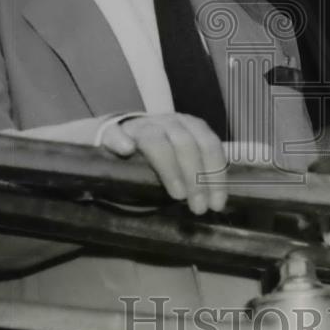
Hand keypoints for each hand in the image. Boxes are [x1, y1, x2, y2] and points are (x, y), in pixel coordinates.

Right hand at [100, 113, 227, 213]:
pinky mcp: (113, 131)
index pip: (209, 145)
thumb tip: (214, 201)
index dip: (215, 174)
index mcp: (190, 127)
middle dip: (196, 178)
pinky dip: (121, 141)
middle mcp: (169, 122)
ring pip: (156, 142)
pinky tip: (127, 150)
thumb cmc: (160, 151)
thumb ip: (197, 173)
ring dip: (170, 168)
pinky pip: (116, 133)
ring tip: (178, 194)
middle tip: (198, 207)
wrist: (121, 134)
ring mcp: (141, 126)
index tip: (216, 203)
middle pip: (186, 145)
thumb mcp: (183, 157)